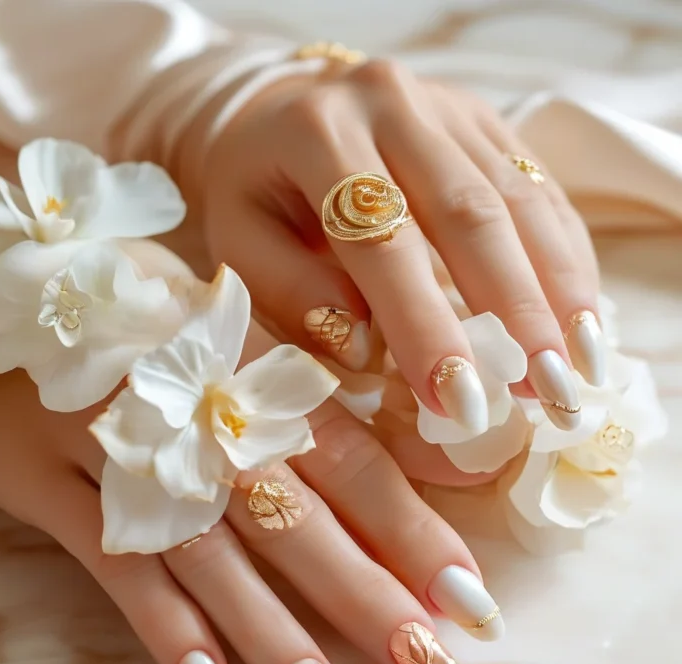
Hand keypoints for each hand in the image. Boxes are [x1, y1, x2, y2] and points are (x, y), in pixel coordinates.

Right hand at [0, 326, 504, 663]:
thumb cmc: (125, 315)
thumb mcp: (212, 320)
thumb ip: (295, 385)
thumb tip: (399, 452)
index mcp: (240, 354)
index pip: (344, 451)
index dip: (410, 526)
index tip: (468, 593)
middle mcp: (187, 404)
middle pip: (291, 516)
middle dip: (365, 597)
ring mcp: (116, 447)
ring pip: (211, 555)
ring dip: (275, 634)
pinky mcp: (50, 484)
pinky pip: (116, 571)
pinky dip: (166, 632)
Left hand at [199, 61, 603, 444]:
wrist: (279, 116)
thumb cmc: (256, 190)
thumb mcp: (239, 241)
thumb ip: (292, 291)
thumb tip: (367, 349)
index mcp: (319, 133)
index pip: (382, 239)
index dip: (423, 324)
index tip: (458, 401)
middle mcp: (392, 104)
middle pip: (470, 215)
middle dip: (514, 312)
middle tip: (544, 393)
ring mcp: (448, 107)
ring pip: (520, 200)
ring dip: (557, 290)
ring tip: (578, 368)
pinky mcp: (485, 122)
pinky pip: (539, 188)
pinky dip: (564, 256)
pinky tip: (581, 312)